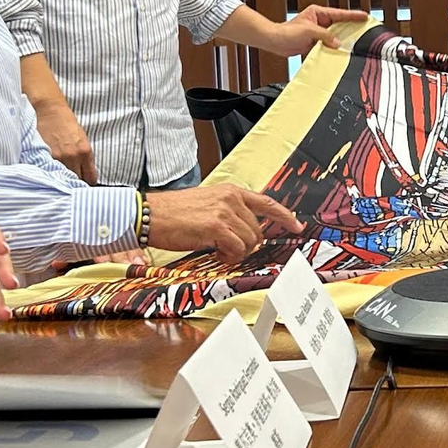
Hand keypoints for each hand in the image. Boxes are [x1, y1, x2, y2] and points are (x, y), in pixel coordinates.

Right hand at [35, 100, 97, 184]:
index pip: (90, 177)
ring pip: (63, 178)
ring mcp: (58, 158)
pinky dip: (51, 173)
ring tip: (61, 175)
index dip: (88, 181)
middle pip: (77, 180)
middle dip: (75, 181)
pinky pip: (50, 172)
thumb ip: (85, 157)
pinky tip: (51, 170)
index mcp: (85, 152)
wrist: (50, 111)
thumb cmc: (67, 122)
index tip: (85, 182)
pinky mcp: (45, 157)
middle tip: (72, 180)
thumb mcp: (82, 139)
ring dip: (62, 178)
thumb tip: (86, 173)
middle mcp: (73, 157)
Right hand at [148, 184, 304, 261]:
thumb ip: (229, 213)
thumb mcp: (207, 204)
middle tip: (226, 249)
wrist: (150, 214)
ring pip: (249, 242)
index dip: (285, 217)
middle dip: (246, 245)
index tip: (297, 226)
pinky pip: (236, 249)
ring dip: (235, 252)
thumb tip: (245, 232)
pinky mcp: (216, 227)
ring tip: (216, 249)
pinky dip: (228, 256)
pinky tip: (214, 253)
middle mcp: (231, 198)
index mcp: (230, 191)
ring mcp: (225, 212)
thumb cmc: (173, 213)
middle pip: (257, 230)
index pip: (267, 202)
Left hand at [258, 4, 369, 56]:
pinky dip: (334, 49)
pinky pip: (329, 45)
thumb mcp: (309, 31)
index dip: (353, 16)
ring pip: (335, 36)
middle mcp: (319, 21)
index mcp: (318, 13)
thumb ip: (325, 36)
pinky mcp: (315, 42)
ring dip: (343, 40)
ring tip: (356, 42)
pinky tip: (341, 52)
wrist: (275, 42)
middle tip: (365, 29)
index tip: (364, 16)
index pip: (339, 14)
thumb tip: (337, 42)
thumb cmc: (287, 32)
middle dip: (351, 27)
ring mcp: (318, 32)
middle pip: (340, 24)